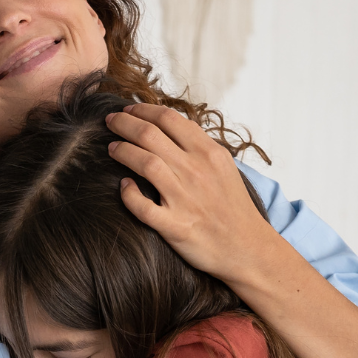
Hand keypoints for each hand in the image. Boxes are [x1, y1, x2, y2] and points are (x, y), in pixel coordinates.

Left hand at [106, 103, 285, 287]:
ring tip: (112, 148)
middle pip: (150, 134)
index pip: (168, 118)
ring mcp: (184, 199)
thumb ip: (200, 145)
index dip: (143, 110)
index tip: (128, 109)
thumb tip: (174, 126)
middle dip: (123, 123)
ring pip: (144, 163)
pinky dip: (129, 194)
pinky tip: (124, 187)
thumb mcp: (224, 166)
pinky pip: (142, 206)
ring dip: (122, 151)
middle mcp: (196, 171)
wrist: (247, 248)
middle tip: (110, 121)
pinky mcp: (175, 226)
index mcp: (209, 153)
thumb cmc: (234, 207)